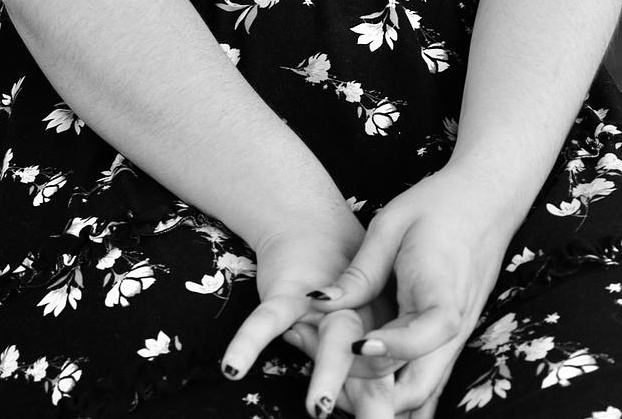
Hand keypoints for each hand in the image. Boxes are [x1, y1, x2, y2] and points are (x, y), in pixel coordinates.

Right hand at [220, 203, 394, 393]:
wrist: (308, 222)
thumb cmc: (339, 283)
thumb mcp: (359, 325)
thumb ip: (371, 369)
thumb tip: (378, 414)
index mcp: (381, 331)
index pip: (388, 379)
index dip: (381, 406)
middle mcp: (360, 319)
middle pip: (371, 366)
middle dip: (375, 402)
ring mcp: (325, 305)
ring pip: (330, 342)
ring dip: (326, 373)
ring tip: (318, 408)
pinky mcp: (288, 291)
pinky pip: (268, 320)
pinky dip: (249, 342)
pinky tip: (233, 366)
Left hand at [293, 167, 512, 418]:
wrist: (486, 199)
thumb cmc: (437, 205)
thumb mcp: (391, 226)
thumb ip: (360, 272)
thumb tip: (320, 304)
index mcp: (440, 294)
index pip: (418, 340)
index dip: (383, 350)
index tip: (351, 345)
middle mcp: (454, 327)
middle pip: (419, 387)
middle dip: (375, 394)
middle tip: (332, 378)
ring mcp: (456, 337)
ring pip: (423, 391)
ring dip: (386, 397)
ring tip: (344, 384)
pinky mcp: (452, 338)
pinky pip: (428, 375)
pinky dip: (400, 385)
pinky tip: (368, 378)